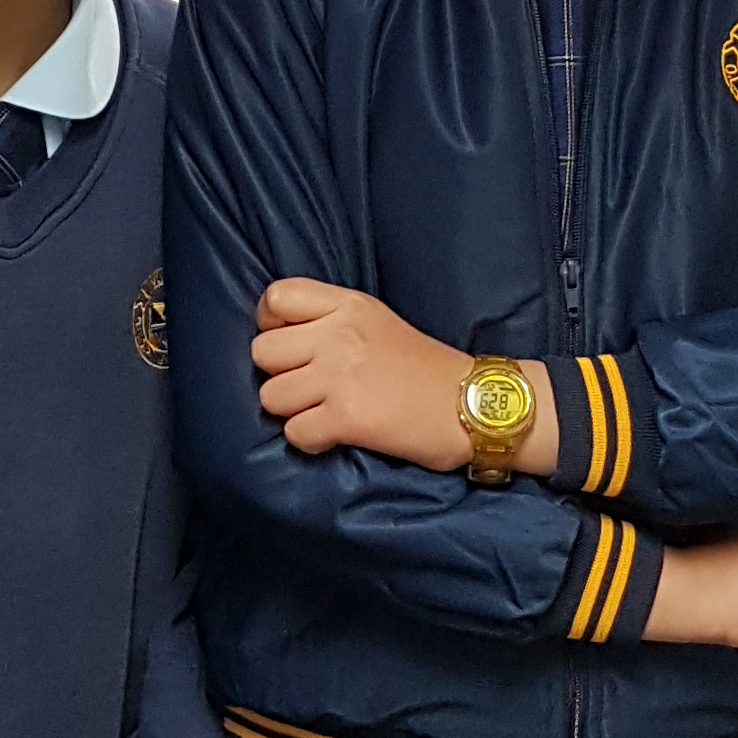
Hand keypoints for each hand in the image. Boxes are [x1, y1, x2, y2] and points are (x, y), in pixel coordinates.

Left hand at [253, 279, 557, 471]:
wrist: (474, 405)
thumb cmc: (426, 369)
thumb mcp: (377, 321)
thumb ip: (330, 321)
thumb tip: (278, 339)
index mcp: (347, 304)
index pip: (275, 297)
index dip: (273, 326)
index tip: (295, 348)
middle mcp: (339, 334)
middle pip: (262, 352)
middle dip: (280, 376)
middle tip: (313, 389)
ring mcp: (341, 375)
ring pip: (271, 396)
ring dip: (293, 411)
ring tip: (326, 412)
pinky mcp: (347, 417)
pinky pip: (293, 432)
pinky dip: (310, 440)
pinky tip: (337, 435)